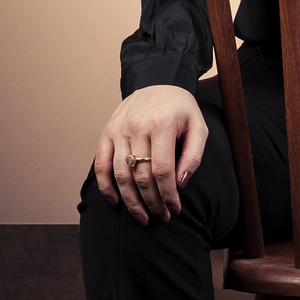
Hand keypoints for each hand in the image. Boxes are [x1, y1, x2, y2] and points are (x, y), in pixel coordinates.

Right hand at [94, 85, 208, 225]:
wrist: (157, 82)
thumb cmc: (181, 109)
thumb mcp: (198, 127)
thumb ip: (193, 156)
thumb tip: (180, 184)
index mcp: (161, 124)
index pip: (162, 169)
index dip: (168, 194)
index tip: (175, 210)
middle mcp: (136, 127)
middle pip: (141, 175)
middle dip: (152, 202)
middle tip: (161, 217)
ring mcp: (118, 130)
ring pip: (120, 174)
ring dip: (131, 201)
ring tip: (142, 218)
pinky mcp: (107, 133)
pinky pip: (101, 164)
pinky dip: (106, 186)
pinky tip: (116, 202)